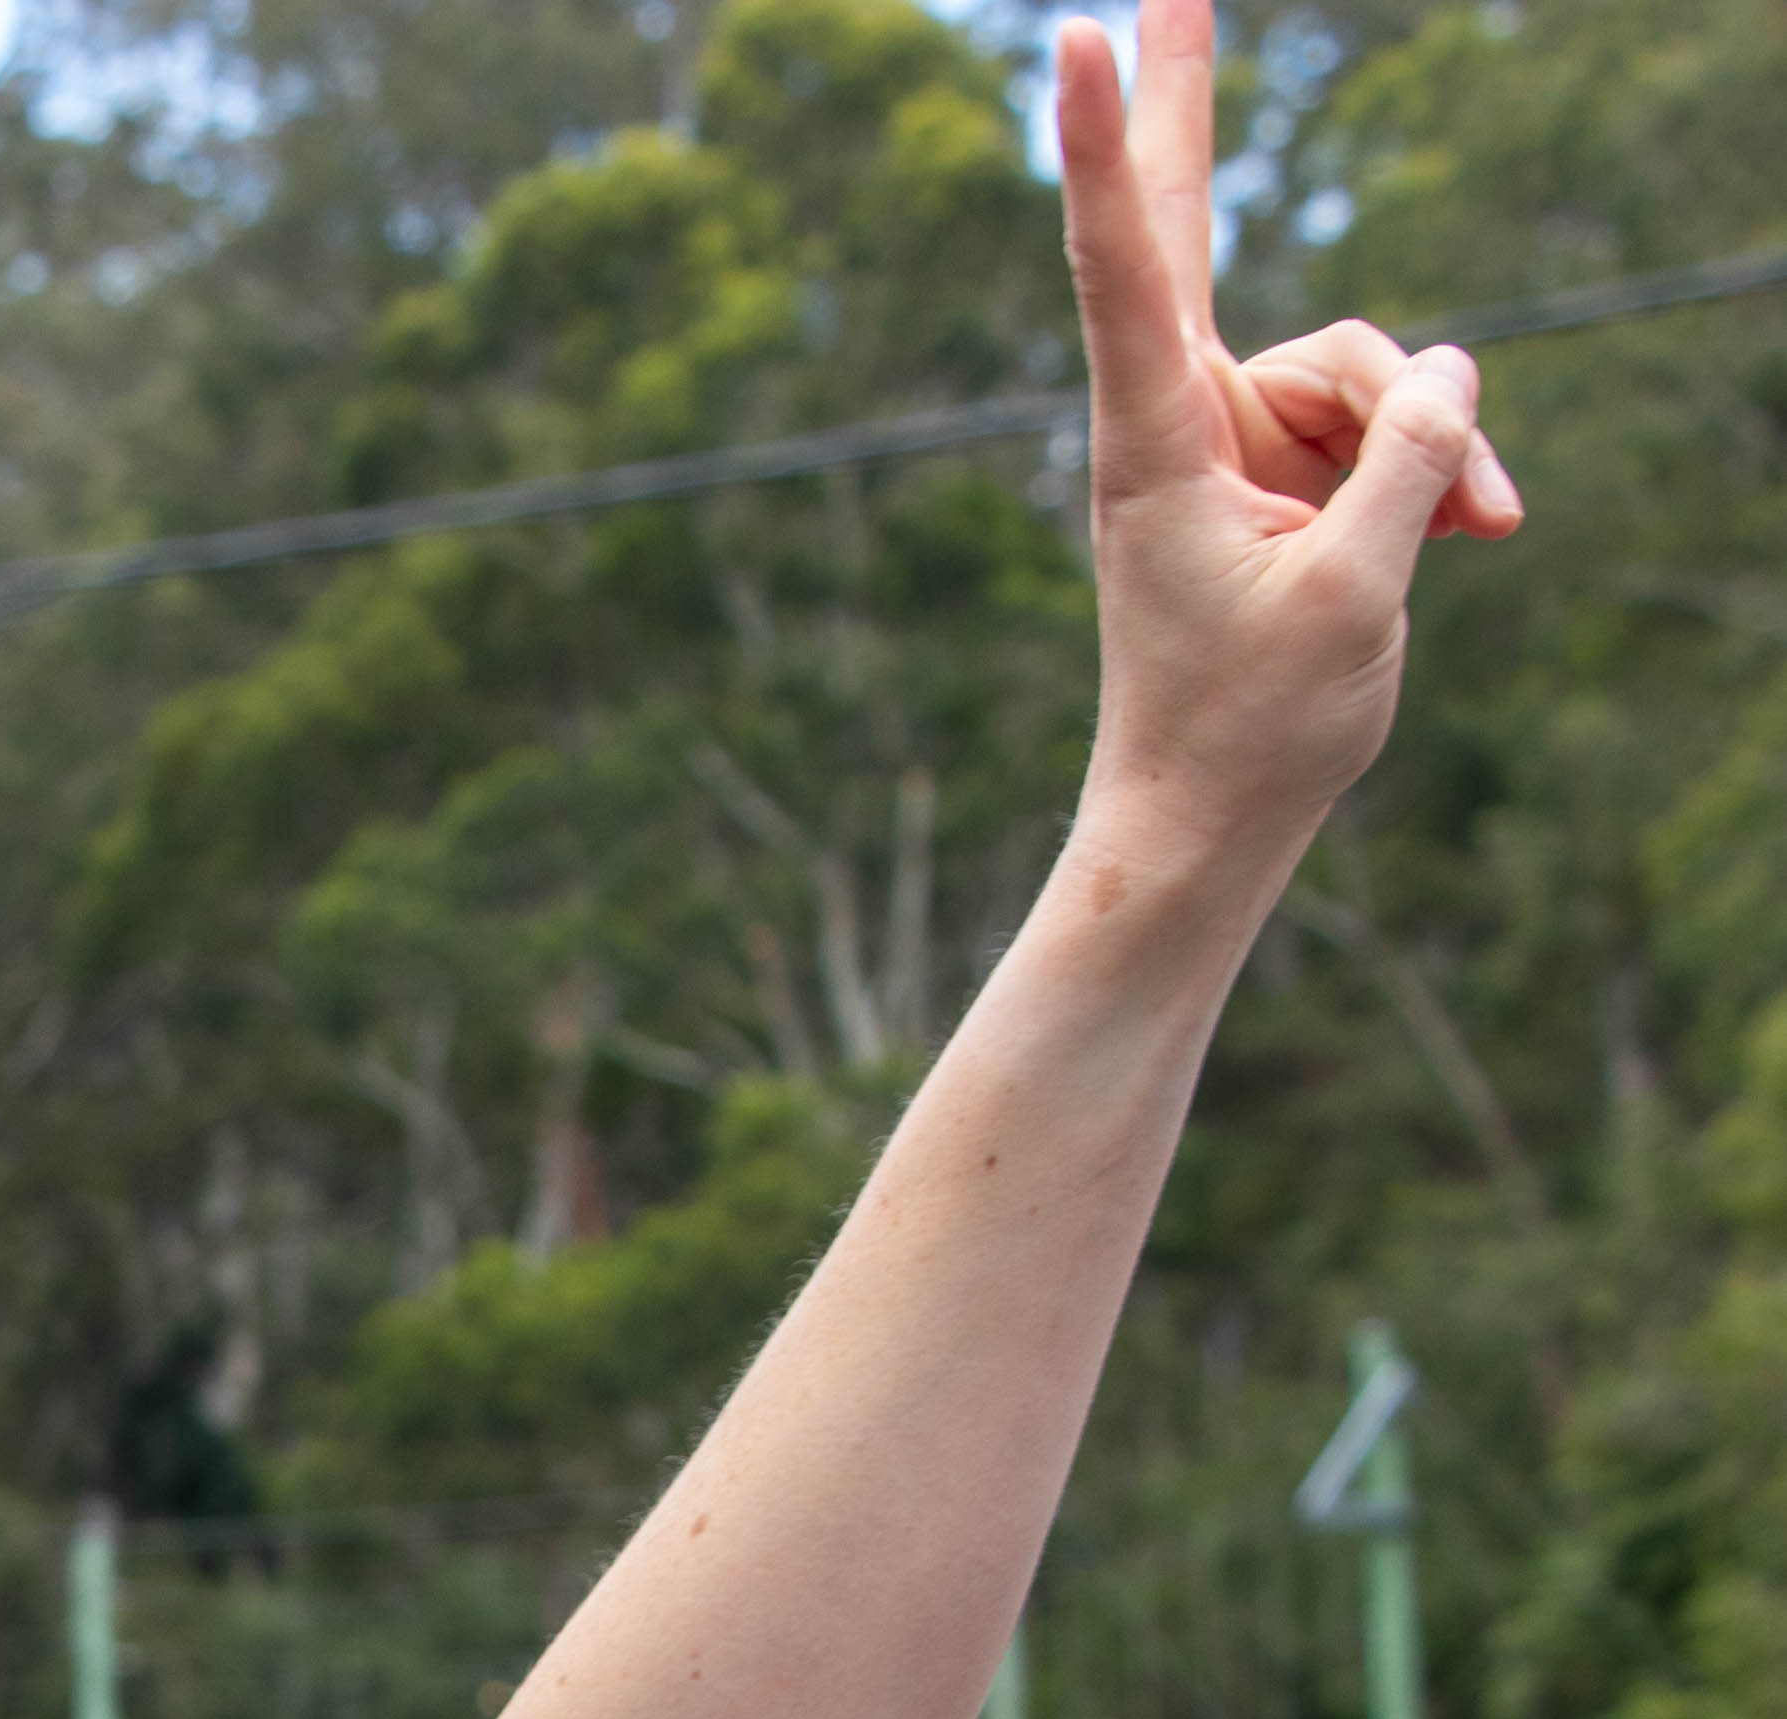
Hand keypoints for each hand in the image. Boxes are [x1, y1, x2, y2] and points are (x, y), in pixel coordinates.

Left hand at [1055, 1, 1514, 873]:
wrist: (1211, 819)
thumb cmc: (1251, 724)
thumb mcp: (1355, 589)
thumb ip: (1409, 461)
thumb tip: (1454, 369)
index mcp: (1153, 441)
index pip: (1127, 264)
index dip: (1105, 146)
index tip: (1069, 45)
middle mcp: (1180, 414)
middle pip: (1184, 226)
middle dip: (1181, 102)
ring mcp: (1233, 433)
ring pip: (1366, 366)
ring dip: (1432, 447)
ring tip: (1464, 538)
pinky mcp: (1281, 463)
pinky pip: (1388, 422)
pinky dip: (1437, 475)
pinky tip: (1471, 535)